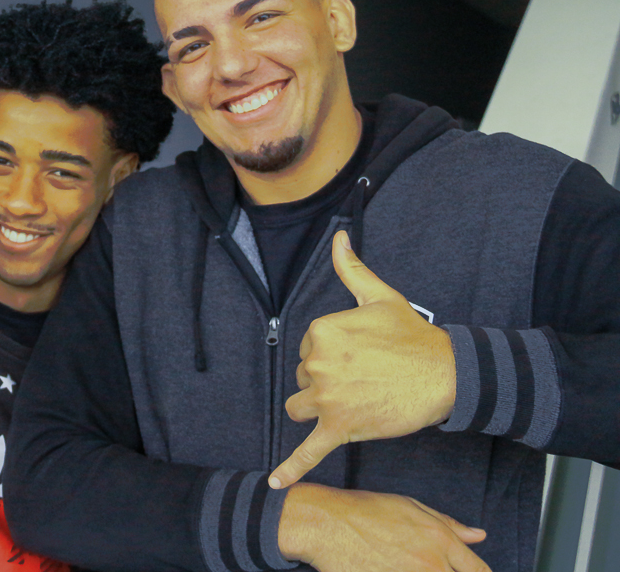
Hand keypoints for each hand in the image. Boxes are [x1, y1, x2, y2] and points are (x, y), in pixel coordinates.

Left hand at [269, 230, 455, 488]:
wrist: (446, 375)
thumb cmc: (412, 335)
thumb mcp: (378, 297)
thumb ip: (350, 269)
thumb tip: (338, 238)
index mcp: (320, 331)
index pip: (306, 349)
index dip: (330, 354)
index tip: (359, 354)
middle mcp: (318, 364)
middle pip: (303, 379)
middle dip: (325, 381)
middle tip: (363, 377)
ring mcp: (327, 399)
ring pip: (301, 407)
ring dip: (317, 408)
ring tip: (348, 401)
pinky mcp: (340, 429)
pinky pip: (308, 451)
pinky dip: (290, 469)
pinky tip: (275, 484)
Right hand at [279, 483, 489, 571]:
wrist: (325, 524)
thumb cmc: (365, 510)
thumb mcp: (410, 506)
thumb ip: (448, 524)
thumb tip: (479, 536)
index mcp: (440, 539)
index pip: (478, 570)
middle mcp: (430, 563)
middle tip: (428, 566)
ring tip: (404, 564)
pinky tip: (391, 569)